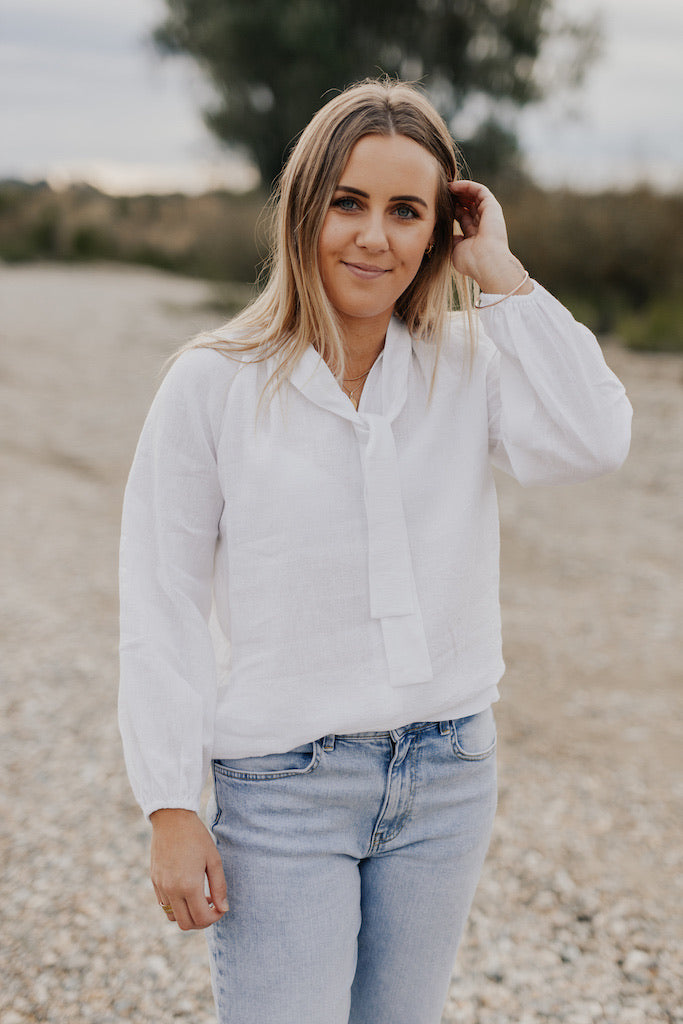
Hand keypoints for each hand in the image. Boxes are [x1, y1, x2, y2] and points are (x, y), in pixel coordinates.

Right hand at [150, 808, 228, 930]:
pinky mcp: (154, 881)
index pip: (202, 918)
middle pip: (186, 924)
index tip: (221, 908)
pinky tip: (187, 890)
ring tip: (199, 898)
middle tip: (211, 907)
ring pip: (172, 917)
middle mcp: (172, 890)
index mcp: (189, 886)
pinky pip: (164, 905)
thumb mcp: (214, 860)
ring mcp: (161, 887)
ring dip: (187, 915)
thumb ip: (219, 887)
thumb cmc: (196, 837)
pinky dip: (176, 906)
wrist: (172, 819)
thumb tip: (223, 909)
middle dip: (201, 921)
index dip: (214, 918)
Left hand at [448, 180, 532, 295]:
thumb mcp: (456, 251)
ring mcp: (488, 214)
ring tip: (446, 187)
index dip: (450, 209)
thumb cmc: (471, 262)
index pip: (462, 217)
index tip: (437, 206)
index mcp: (474, 234)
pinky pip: (480, 190)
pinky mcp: (492, 206)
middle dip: (454, 198)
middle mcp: (482, 223)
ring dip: (460, 190)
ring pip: (474, 196)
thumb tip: (450, 235)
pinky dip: (467, 186)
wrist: (485, 262)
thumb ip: (453, 241)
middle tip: (440, 193)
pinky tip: (454, 186)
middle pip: (467, 205)